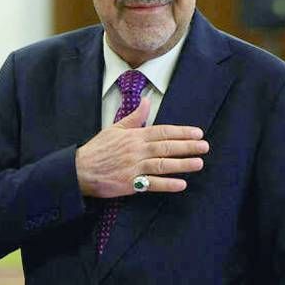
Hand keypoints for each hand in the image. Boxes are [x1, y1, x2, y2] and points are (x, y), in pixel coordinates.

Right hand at [75, 98, 208, 197]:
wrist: (80, 170)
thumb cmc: (98, 149)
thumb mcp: (115, 127)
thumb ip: (134, 116)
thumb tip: (146, 101)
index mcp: (134, 136)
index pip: (162, 131)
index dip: (181, 132)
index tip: (197, 132)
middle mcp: (136, 150)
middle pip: (166, 147)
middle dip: (188, 146)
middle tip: (204, 146)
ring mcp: (134, 167)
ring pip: (162, 164)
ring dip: (182, 164)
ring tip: (198, 163)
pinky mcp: (130, 184)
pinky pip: (152, 184)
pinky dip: (167, 184)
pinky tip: (181, 184)